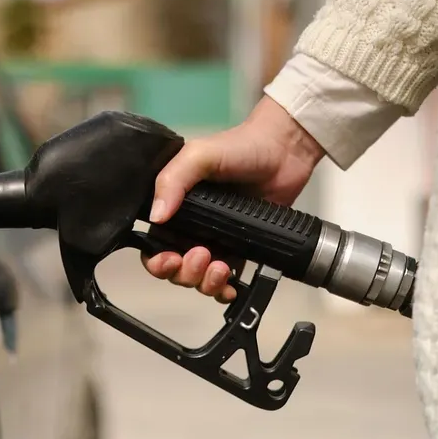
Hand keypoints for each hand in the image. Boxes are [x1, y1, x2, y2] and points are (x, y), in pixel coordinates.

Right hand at [141, 95, 325, 301]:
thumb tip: (156, 217)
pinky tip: (231, 287)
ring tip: (221, 267)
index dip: (157, 260)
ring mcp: (215, 241)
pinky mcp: (240, 250)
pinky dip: (224, 291)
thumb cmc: (239, 147)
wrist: (284, 152)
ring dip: (205, 282)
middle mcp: (189, 227)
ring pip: (198, 279)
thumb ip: (172, 180)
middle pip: (174, 269)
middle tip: (202, 255)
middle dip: (184, 273)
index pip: (153, 244)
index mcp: (173, 207)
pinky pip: (225, 281)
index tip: (171, 259)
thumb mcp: (198, 155)